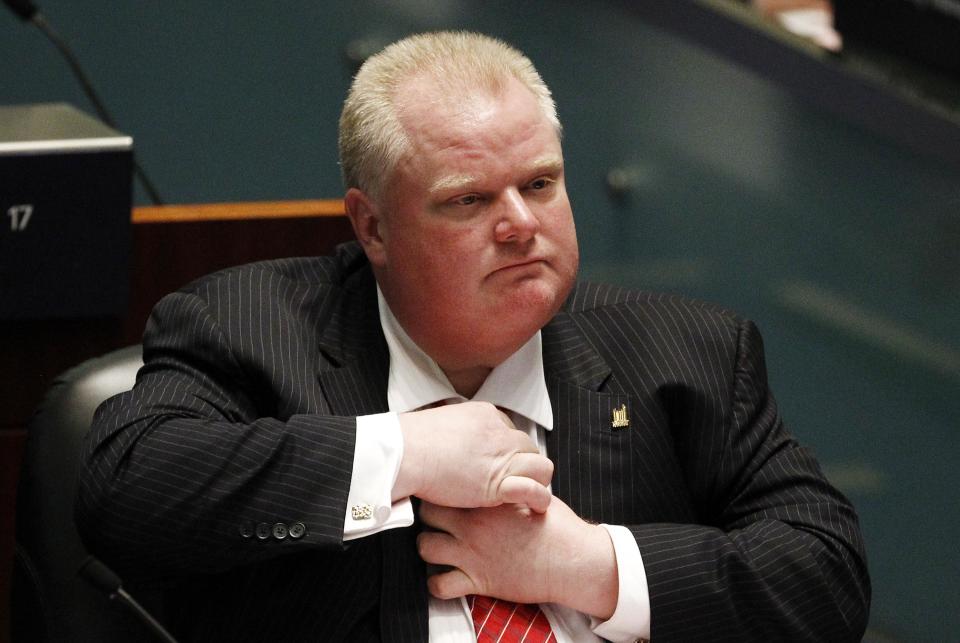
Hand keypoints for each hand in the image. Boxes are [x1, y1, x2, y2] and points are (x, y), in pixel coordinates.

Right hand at [394, 401, 552, 511]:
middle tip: (510, 483)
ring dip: (534, 480)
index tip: (497, 466)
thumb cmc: (409, 443)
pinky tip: (535, 507)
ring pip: (539, 465)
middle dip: (521, 465)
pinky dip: (538, 497)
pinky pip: (534, 488)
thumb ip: (455, 433)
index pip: (510, 432)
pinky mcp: (499, 482)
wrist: (403, 454)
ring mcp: (501, 456)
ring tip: (525, 496)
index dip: (506, 452)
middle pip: (527, 447)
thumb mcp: (439, 425)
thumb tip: (450, 443)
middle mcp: (499, 431)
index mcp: (485, 415)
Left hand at [417, 496, 618, 618]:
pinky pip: (440, 585)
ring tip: (437, 544)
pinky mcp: (477, 580)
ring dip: (428, 545)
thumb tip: (503, 476)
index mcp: (487, 502)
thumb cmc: (557, 527)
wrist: (570, 560)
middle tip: (437, 516)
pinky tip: (444, 577)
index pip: (447, 487)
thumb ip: (510, 486)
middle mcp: (473, 526)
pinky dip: (437, 583)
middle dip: (429, 513)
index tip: (444, 490)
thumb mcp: (533, 494)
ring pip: (425, 546)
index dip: (442, 488)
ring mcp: (472, 554)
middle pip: (427, 513)